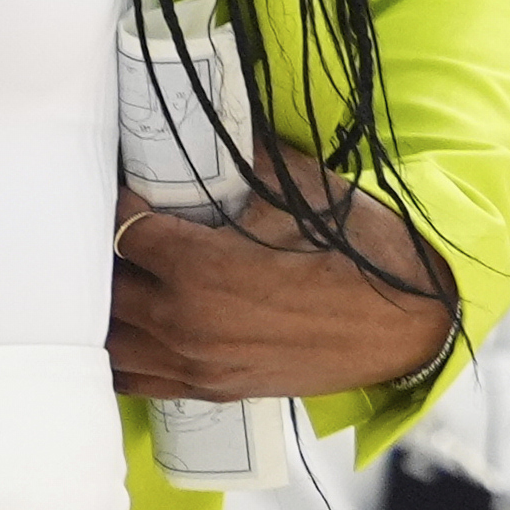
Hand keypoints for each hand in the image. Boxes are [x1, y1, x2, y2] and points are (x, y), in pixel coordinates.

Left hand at [108, 151, 456, 405]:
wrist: (410, 321)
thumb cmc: (358, 252)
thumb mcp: (297, 189)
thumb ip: (242, 157)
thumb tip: (209, 118)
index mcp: (200, 270)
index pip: (123, 230)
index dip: (116, 201)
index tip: (122, 181)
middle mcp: (185, 324)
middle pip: (104, 288)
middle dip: (100, 254)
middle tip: (107, 223)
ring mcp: (196, 366)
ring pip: (111, 341)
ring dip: (104, 306)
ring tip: (115, 274)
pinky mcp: (213, 390)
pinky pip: (136, 381)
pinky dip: (121, 353)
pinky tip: (126, 326)